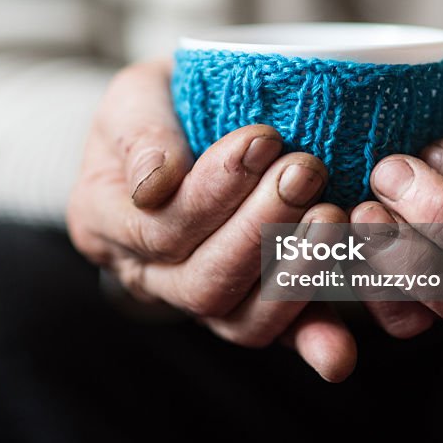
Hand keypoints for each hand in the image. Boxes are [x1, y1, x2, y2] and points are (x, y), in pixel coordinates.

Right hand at [67, 59, 357, 380]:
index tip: (263, 138)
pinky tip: (339, 346)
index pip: (157, 229)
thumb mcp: (135, 96)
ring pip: (239, 319)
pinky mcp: (252, 308)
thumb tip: (156, 183)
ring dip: (293, 274)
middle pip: (202, 282)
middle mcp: (147, 274)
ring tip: (333, 217)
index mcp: (103, 222)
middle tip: (305, 172)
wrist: (197, 117)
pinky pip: (279, 334)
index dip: (213, 192)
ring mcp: (200, 298)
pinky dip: (312, 336)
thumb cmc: (163, 103)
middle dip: (259, 230)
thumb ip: (139, 133)